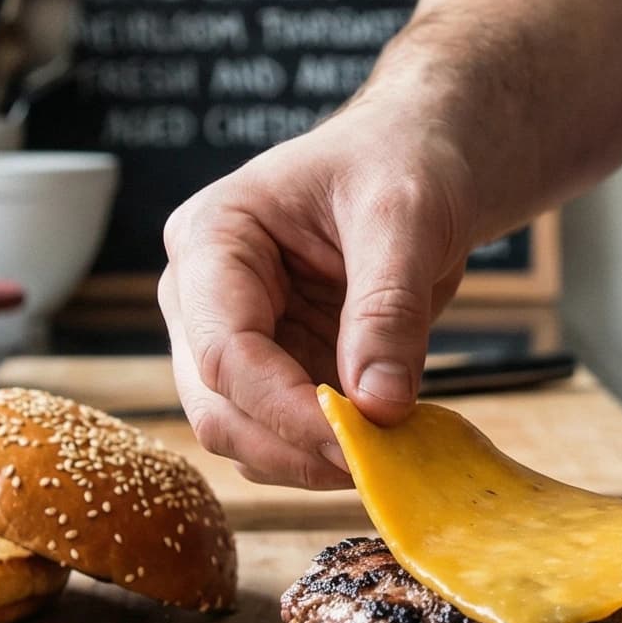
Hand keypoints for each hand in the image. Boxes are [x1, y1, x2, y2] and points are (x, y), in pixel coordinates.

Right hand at [159, 109, 476, 488]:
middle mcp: (201, 295)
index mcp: (212, 237)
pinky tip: (384, 441)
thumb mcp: (406, 216)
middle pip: (216, 405)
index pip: (223, 348)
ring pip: (242, 435)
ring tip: (391, 451)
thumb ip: (388, 308)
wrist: (420, 158)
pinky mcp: (272, 369)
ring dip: (309, 459)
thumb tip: (378, 406)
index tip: (357, 442)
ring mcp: (231, 338)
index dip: (284, 409)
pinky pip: (280, 436)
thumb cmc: (401, 159)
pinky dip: (327, 453)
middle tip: (377, 465)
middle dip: (292, 446)